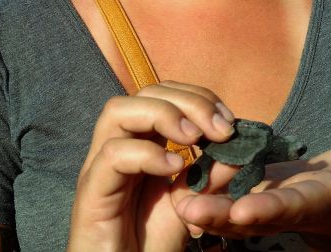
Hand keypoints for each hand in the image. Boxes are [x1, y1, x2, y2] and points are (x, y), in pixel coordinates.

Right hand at [67, 81, 235, 251]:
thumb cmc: (149, 246)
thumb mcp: (189, 207)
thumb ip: (209, 179)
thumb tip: (239, 152)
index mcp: (140, 146)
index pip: (163, 95)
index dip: (198, 98)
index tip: (229, 122)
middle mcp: (117, 149)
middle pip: (144, 93)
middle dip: (188, 101)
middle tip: (221, 130)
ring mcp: (99, 169)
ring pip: (118, 111)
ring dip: (164, 114)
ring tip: (195, 138)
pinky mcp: (91, 194)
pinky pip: (113, 155)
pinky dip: (147, 154)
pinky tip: (174, 168)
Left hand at [171, 123, 330, 241]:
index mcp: (315, 203)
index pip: (291, 207)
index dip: (269, 208)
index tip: (243, 208)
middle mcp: (285, 210)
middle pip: (250, 217)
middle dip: (221, 217)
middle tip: (191, 213)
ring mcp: (264, 207)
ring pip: (228, 214)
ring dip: (202, 211)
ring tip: (173, 203)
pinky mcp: (248, 197)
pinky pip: (221, 201)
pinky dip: (200, 197)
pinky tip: (173, 187)